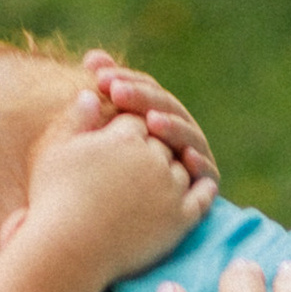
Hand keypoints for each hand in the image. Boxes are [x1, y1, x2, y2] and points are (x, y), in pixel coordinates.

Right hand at [21, 103, 212, 286]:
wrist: (68, 251)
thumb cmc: (54, 200)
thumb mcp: (56, 151)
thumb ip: (77, 120)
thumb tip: (90, 95)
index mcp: (125, 135)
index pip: (136, 122)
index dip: (128, 132)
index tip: (118, 145)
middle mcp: (153, 156)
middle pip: (161, 143)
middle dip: (152, 149)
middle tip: (138, 168)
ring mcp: (169, 187)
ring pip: (181, 169)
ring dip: (173, 171)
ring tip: (159, 183)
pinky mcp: (179, 219)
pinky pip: (201, 198)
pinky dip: (203, 189)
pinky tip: (202, 187)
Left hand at [81, 49, 217, 188]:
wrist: (96, 236)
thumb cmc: (86, 187)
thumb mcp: (84, 141)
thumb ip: (91, 99)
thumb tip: (93, 56)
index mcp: (147, 118)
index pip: (142, 89)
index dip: (123, 78)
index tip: (96, 73)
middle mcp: (172, 135)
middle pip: (164, 107)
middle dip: (142, 98)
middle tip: (117, 92)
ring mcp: (191, 158)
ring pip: (186, 134)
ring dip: (171, 126)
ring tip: (151, 122)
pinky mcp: (203, 188)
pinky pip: (206, 173)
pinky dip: (198, 163)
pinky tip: (185, 158)